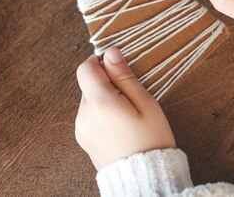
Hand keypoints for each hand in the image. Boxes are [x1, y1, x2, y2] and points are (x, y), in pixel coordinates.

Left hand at [75, 46, 175, 168]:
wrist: (147, 181)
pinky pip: (89, 115)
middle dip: (106, 82)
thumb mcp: (145, 103)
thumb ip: (123, 76)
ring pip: (89, 99)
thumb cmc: (151, 140)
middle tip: (130, 96)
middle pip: (88, 83)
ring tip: (127, 114)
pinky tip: (120, 125)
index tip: (118, 68)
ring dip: (104, 98)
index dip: (100, 62)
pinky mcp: (84, 140)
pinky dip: (101, 113)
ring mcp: (82, 130)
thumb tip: (110, 52)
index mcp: (99, 104)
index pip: (85, 68)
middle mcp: (84, 116)